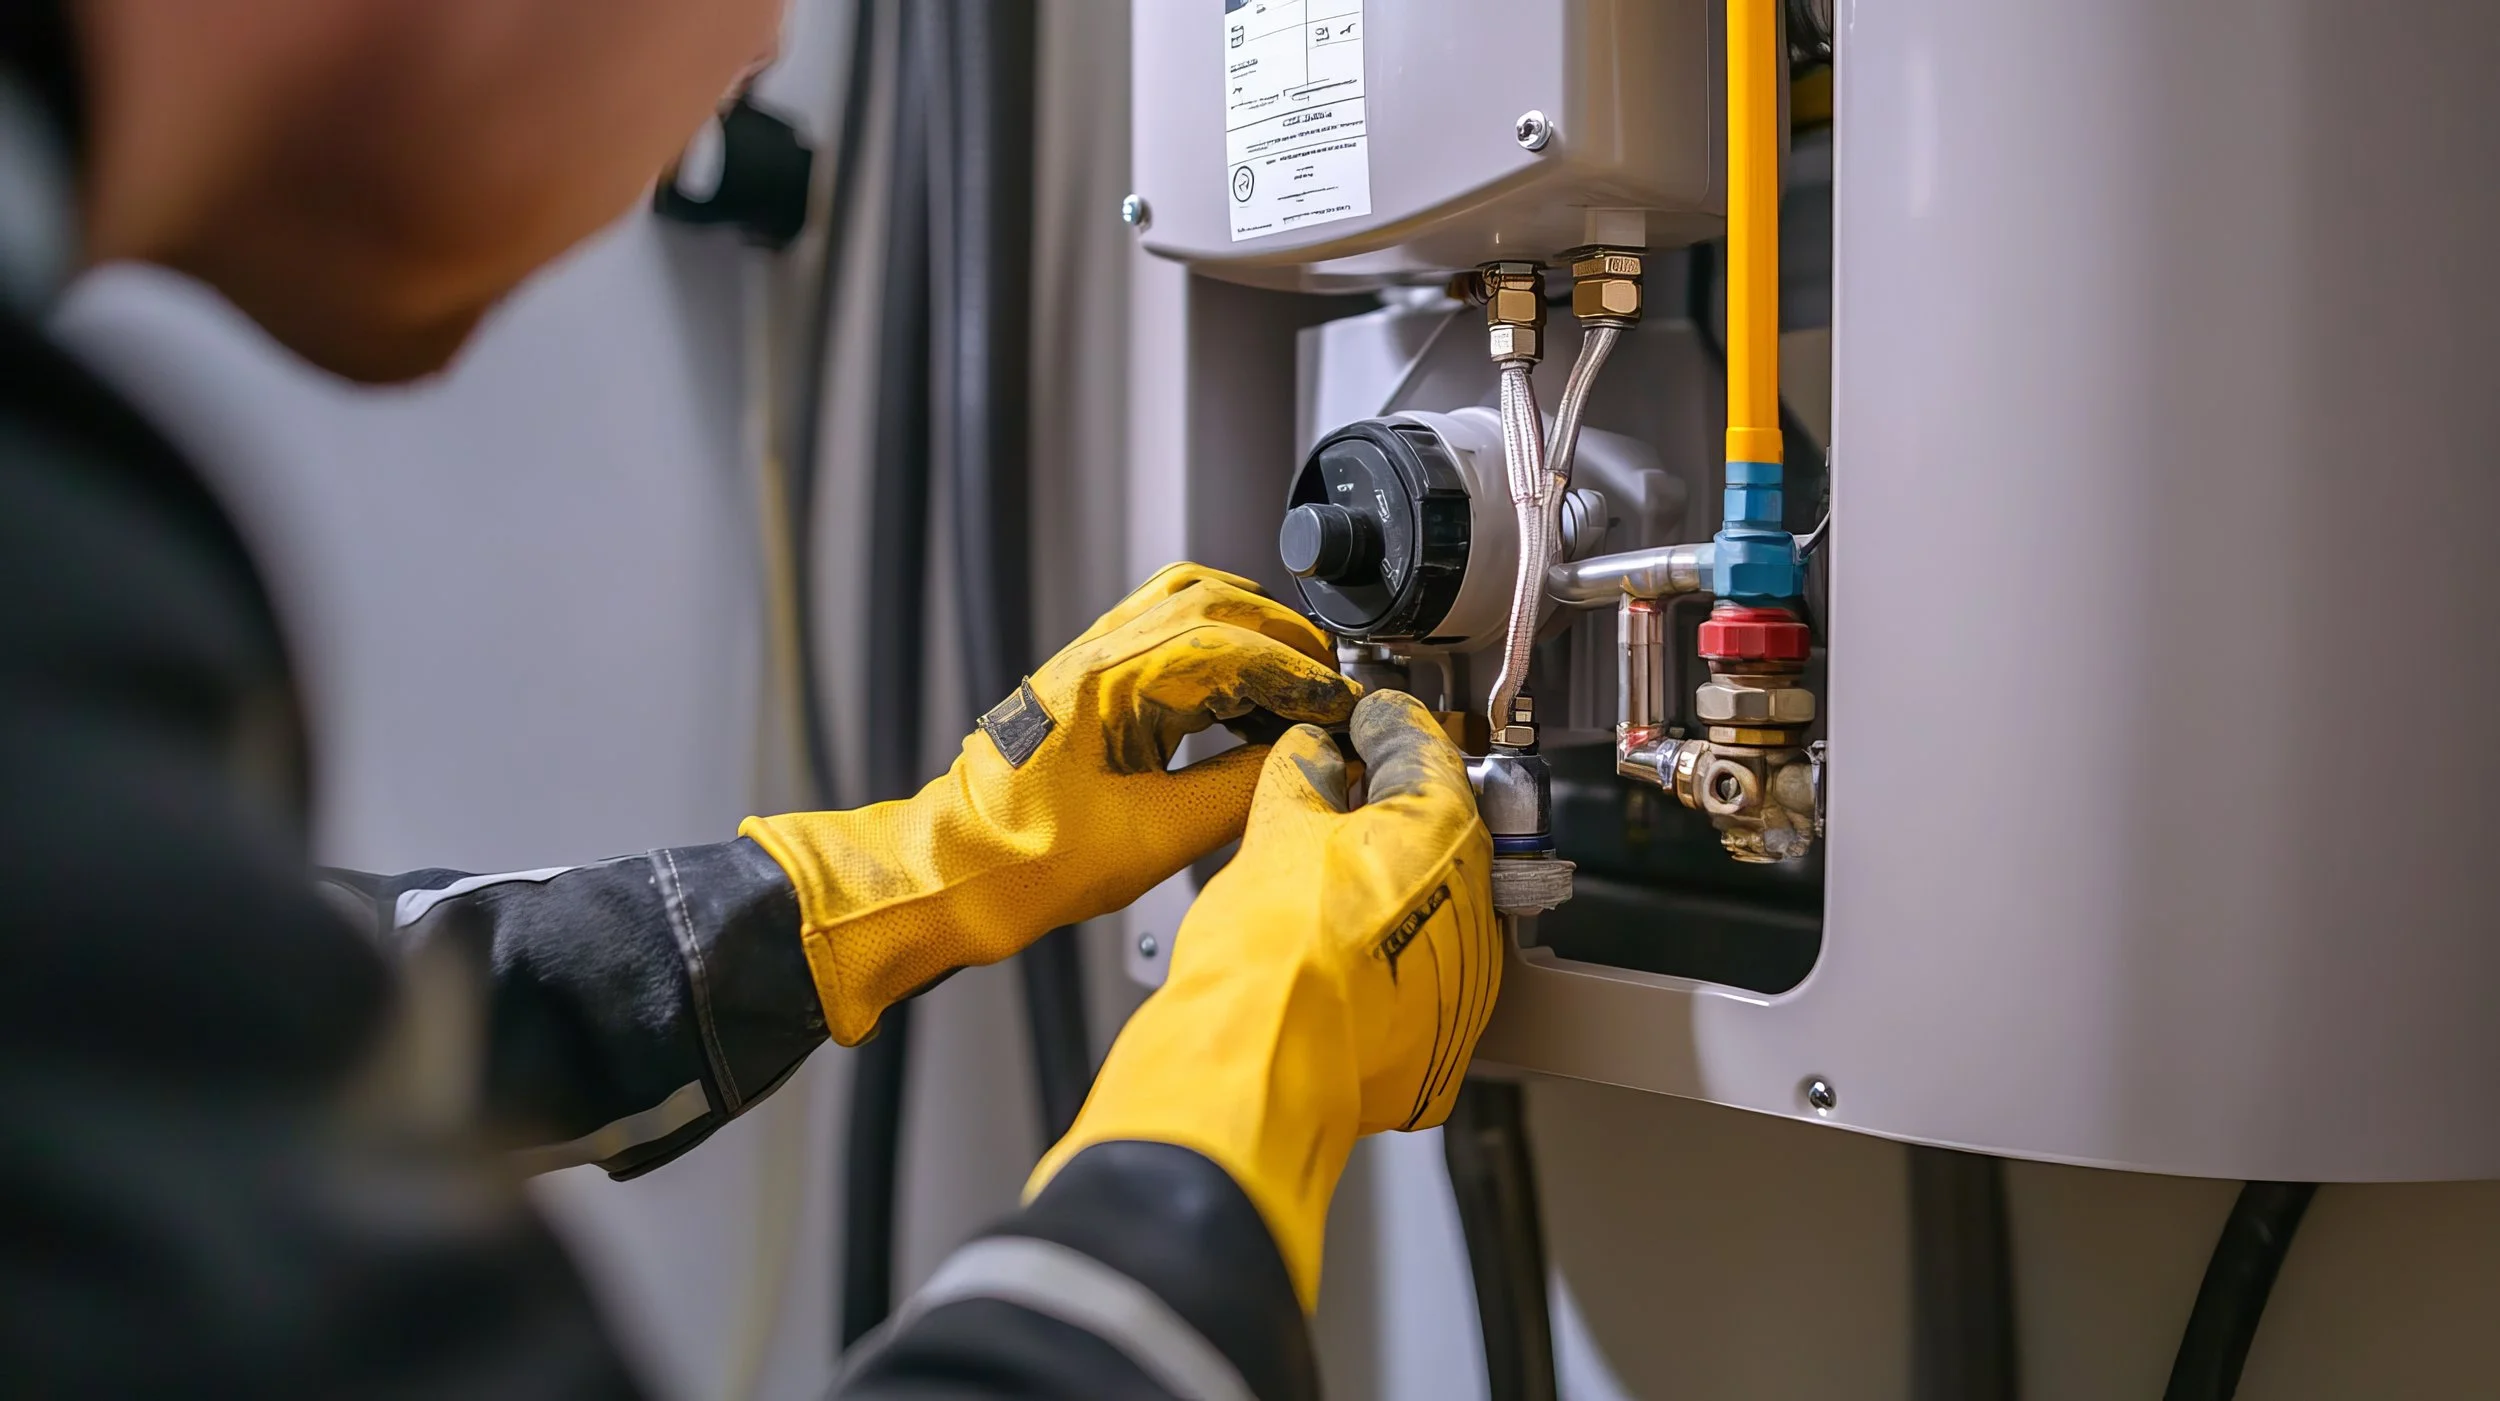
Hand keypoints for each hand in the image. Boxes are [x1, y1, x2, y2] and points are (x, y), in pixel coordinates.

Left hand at [742, 563, 1358, 1044]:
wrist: (951, 878)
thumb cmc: (1021, 865)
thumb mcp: (1152, 840)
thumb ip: (1236, 792)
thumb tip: (1302, 762)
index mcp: (1110, 682)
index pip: (1229, 644)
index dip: (1298, 673)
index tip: (1340, 703)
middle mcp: (1099, 654)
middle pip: (1216, 600)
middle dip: (1287, 639)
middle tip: (1331, 687)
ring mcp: (1092, 661)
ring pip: (1191, 602)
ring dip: (1255, 631)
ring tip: (1297, 684)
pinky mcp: (1092, 683)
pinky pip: (1168, 631)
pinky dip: (1221, 646)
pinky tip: (1245, 694)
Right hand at [1028, 691, 1497, 1308]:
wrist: (1258, 1068)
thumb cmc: (1268, 958)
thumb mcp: (1275, 832)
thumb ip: (1304, 776)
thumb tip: (1312, 754)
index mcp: (1443, 830)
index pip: (1422, 744)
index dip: (1380, 723)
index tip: (1359, 720)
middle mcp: (1475, 902)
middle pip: (1437, 829)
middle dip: (1387, 810)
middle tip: (1331, 796)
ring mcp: (1465, 975)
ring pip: (1434, 904)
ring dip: (1391, 884)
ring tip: (1322, 884)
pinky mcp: (1444, 1035)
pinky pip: (1421, 973)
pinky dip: (1389, 954)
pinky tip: (1339, 950)